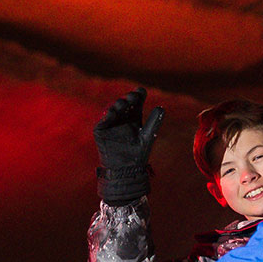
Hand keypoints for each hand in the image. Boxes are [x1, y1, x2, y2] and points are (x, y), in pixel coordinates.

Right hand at [94, 87, 165, 203]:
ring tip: (123, 104)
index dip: (138, 94)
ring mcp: (111, 123)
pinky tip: (112, 113)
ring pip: (113, 109)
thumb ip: (154, 122)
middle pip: (125, 102)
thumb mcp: (148, 136)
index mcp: (134, 117)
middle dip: (129, 98)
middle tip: (134, 97)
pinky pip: (103, 121)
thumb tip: (161, 108)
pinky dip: (107, 116)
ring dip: (118, 105)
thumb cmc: (138, 154)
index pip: (136, 102)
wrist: (126, 170)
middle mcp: (122, 118)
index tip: (141, 91)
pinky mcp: (101, 131)